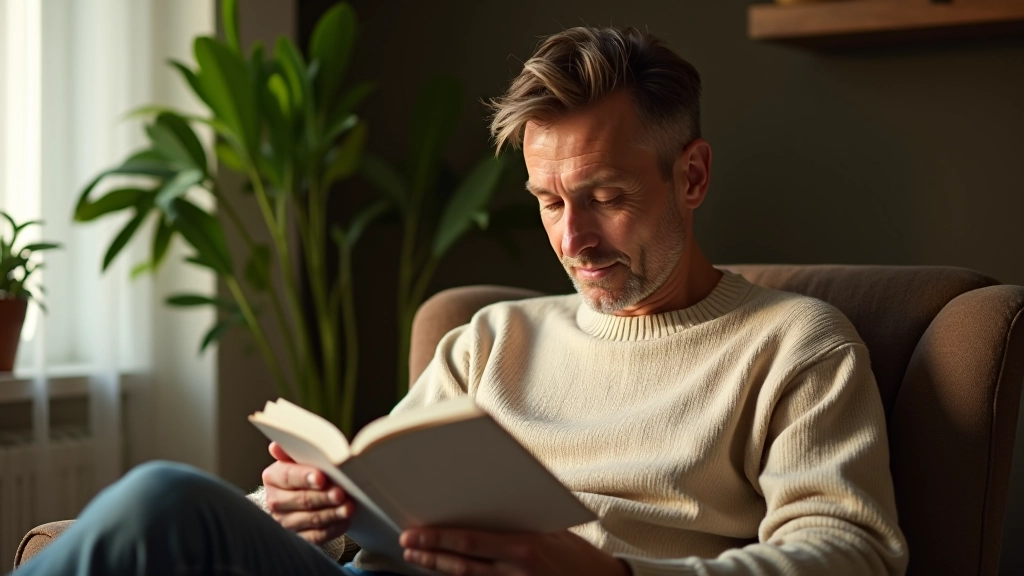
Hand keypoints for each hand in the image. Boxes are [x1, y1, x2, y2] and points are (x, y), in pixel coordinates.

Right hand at [261, 441, 354, 544]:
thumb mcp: (296, 458)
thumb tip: (277, 446)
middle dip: (324, 497)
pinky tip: (344, 521)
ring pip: (311, 519)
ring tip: (348, 508)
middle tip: (341, 493)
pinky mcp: (298, 537)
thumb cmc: (301, 472)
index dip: (305, 477)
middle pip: (302, 499)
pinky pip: (316, 537)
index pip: (288, 477)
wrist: (295, 496)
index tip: (321, 477)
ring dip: (332, 513)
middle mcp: (276, 501)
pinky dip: (332, 529)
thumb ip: (290, 451)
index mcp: (273, 478)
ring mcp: (286, 521)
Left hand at [399, 527, 630, 575]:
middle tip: (406, 543)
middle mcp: (515, 570)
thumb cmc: (575, 551)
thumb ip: (515, 521)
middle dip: (429, 554)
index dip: (438, 539)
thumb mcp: (548, 526)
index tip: (414, 532)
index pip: (470, 542)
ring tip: (415, 557)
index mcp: (523, 546)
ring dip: (437, 567)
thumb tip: (481, 502)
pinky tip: (442, 570)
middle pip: (461, 564)